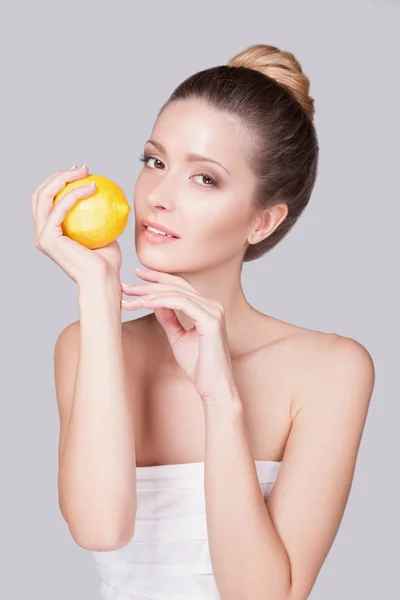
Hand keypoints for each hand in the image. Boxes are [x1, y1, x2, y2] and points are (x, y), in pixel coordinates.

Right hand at [31, 166, 121, 284]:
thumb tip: (108, 194)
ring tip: (86, 172)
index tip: (82, 173)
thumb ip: (100, 215)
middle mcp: (41, 233)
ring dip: (64, 178)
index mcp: (50, 232)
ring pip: (44, 196)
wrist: (103, 280)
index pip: (47, 200)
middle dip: (59, 175)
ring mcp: (42, 236)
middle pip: (40, 193)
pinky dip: (74, 194)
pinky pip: (60, 208)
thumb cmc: (107, 262)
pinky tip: (92, 187)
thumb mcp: (104, 232)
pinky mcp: (47, 238)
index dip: (60, 181)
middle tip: (83, 169)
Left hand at [121, 268, 236, 401]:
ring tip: (130, 298)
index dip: (158, 278)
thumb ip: (169, 318)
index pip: (180, 285)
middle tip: (126, 286)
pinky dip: (160, 301)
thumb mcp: (178, 337)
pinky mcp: (211, 321)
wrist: (214, 387)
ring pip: (176, 293)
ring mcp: (213, 311)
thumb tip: (154, 303)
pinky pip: (181, 303)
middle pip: (176, 285)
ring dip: (150, 294)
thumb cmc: (199, 366)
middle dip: (149, 284)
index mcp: (207, 308)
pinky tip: (143, 304)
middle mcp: (212, 305)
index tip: (137, 276)